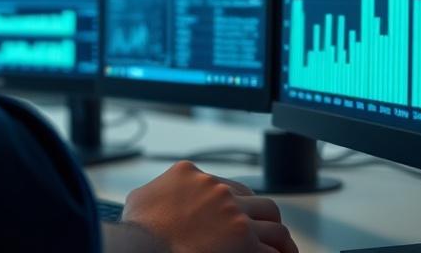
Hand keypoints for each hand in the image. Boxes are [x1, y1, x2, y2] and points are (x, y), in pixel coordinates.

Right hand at [118, 161, 297, 252]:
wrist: (143, 247)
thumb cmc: (139, 228)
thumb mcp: (142, 197)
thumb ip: (159, 190)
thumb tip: (157, 197)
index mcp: (192, 175)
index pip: (231, 186)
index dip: (242, 205)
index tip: (244, 218)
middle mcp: (218, 191)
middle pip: (259, 202)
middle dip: (266, 220)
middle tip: (267, 235)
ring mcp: (235, 216)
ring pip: (275, 227)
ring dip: (281, 243)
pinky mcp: (245, 243)